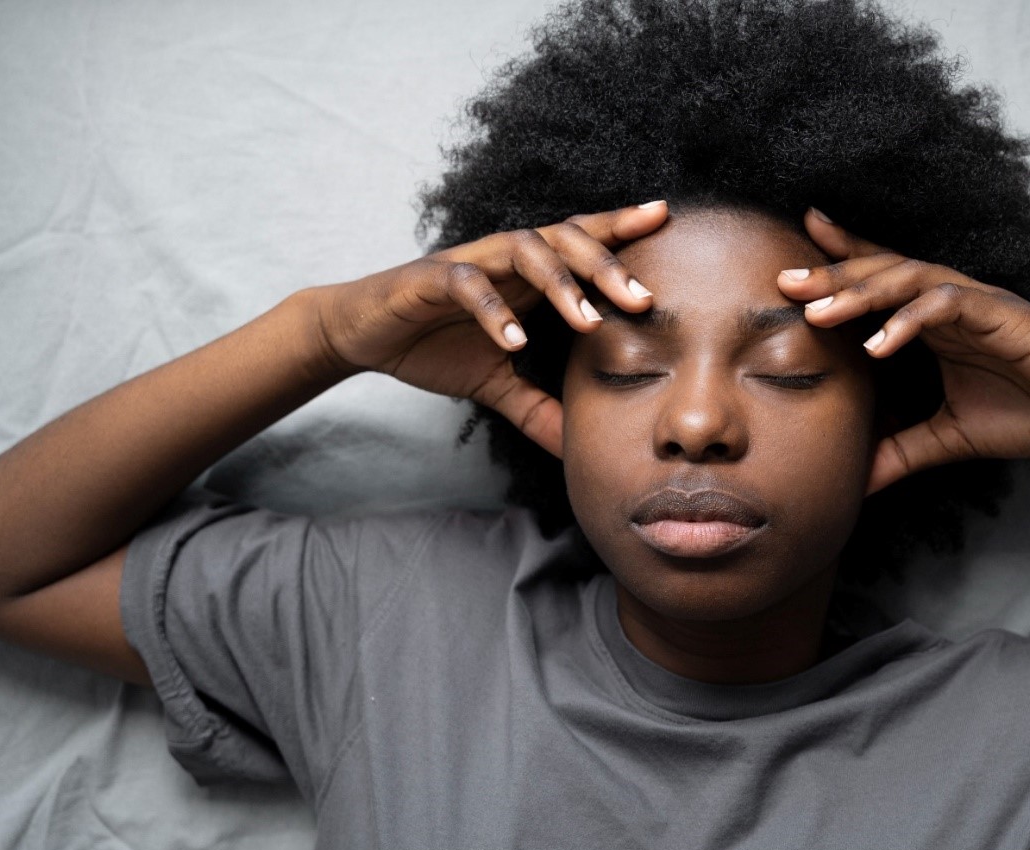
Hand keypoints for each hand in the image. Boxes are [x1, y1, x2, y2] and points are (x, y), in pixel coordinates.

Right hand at [310, 201, 668, 457]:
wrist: (364, 335)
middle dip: (607, 266)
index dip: (620, 227)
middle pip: (566, 240)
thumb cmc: (434, 345)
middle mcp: (505, 259)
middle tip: (645, 301)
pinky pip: (468, 285)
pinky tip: (515, 341)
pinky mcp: (429, 279)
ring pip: (525, 251)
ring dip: (560, 284)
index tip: (666, 218)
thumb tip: (577, 450)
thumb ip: (538, 410)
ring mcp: (470, 264)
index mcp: (527, 275)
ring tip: (588, 321)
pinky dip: (494, 311)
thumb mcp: (496, 384)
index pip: (581, 242)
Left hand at [779, 210, 1029, 495]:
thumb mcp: (947, 440)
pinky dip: (911, 321)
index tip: (787, 268)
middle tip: (783, 280)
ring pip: (909, 280)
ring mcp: (976, 304)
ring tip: (818, 313)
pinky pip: (949, 306)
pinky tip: (879, 344)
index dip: (837, 266)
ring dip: (862, 294)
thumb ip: (900, 453)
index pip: (878, 285)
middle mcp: (950, 303)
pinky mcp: (1003, 315)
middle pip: (881, 274)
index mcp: (934, 322)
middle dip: (832, 275)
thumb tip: (853, 484)